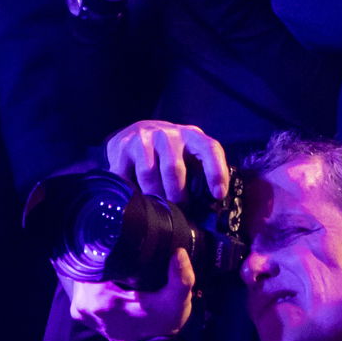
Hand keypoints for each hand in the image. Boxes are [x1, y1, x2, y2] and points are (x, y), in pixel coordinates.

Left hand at [63, 250, 195, 340]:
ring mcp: (80, 311)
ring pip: (83, 276)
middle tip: (122, 251)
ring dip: (97, 269)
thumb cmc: (163, 323)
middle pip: (85, 267)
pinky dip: (94, 281)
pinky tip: (111, 277)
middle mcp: (83, 305)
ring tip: (117, 263)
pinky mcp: (82, 314)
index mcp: (100, 299)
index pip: (91, 261)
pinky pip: (82, 288)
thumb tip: (179, 253)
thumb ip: (181, 277)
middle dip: (102, 259)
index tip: (121, 242)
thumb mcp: (177, 300)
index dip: (105, 249)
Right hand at [106, 119, 230, 202]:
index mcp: (192, 136)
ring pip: (148, 172)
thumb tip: (210, 204)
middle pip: (173, 167)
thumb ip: (200, 171)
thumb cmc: (171, 149)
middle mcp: (168, 134)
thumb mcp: (190, 153)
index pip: (210, 149)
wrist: (139, 131)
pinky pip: (125, 175)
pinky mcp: (123, 147)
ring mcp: (144, 138)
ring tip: (157, 206)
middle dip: (177, 194)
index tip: (218, 195)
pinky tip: (135, 199)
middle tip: (180, 210)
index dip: (216, 172)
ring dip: (153, 194)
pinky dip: (131, 191)